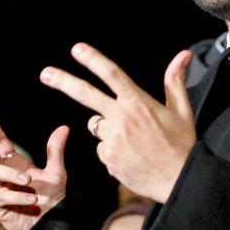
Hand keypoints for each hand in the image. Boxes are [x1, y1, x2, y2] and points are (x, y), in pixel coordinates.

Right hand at [0, 109, 68, 229]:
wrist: (52, 225)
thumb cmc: (53, 201)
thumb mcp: (56, 174)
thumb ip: (55, 151)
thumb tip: (64, 127)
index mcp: (16, 164)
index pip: (1, 143)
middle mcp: (5, 175)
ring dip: (13, 175)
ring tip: (29, 181)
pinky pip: (2, 195)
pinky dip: (18, 196)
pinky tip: (32, 200)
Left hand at [40, 43, 193, 203]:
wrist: (179, 180)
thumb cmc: (181, 144)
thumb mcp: (181, 110)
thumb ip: (175, 81)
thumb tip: (184, 54)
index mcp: (138, 103)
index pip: (112, 74)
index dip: (93, 59)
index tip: (77, 49)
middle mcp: (122, 118)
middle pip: (86, 94)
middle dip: (63, 81)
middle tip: (45, 73)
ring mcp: (113, 139)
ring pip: (97, 127)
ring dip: (107, 130)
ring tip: (134, 142)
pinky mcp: (108, 159)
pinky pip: (102, 150)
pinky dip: (112, 152)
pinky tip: (131, 158)